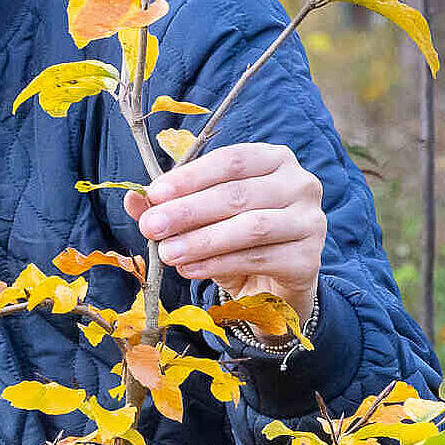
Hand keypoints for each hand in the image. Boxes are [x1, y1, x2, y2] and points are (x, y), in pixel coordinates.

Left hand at [125, 141, 325, 322]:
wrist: (274, 284)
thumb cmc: (237, 239)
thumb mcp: (204, 217)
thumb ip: (172, 204)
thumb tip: (133, 197)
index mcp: (274, 159)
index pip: (230, 160)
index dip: (190, 177)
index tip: (154, 195)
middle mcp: (300, 184)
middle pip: (238, 194)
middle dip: (189, 211)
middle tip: (152, 227)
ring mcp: (310, 221)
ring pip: (250, 228)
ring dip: (202, 241)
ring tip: (168, 253)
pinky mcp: (309, 259)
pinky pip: (259, 258)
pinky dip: (219, 264)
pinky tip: (190, 269)